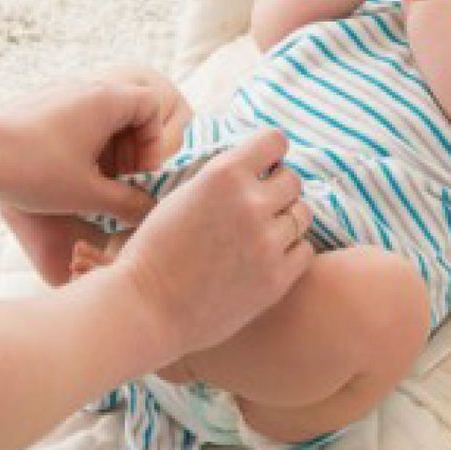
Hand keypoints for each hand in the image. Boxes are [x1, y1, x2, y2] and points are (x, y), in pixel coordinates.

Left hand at [0, 70, 188, 225]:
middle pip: (127, 113)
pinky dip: (82, 147)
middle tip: (120, 185)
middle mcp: (84, 89)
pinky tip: (68, 178)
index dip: (153, 141)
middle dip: (130, 151)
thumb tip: (147, 209)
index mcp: (105, 100)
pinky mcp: (38, 108)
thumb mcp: (88, 194)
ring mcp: (58, 95)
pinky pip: (74, 122)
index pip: (150, 106)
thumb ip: (127, 202)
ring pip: (100, 119)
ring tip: (95, 186)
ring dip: (107, 152)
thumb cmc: (34, 170)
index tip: (138, 174)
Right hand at [115, 127, 315, 360]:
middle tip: (257, 206)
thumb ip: (220, 178)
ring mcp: (266, 243)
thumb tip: (256, 165)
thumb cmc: (154, 251)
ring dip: (285, 220)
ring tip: (261, 233)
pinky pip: (305, 251)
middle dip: (276, 189)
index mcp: (223, 175)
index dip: (270, 153)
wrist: (145, 308)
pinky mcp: (276, 279)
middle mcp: (250, 204)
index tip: (263, 167)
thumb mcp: (181, 196)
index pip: (275, 141)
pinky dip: (290, 251)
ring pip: (302, 214)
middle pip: (292, 180)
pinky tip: (267, 257)